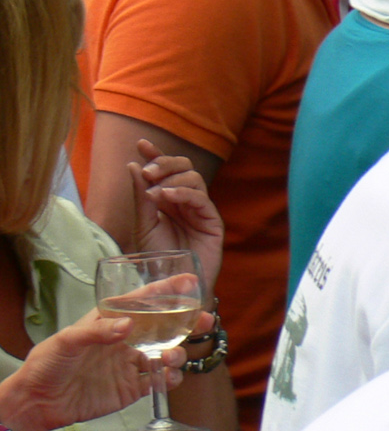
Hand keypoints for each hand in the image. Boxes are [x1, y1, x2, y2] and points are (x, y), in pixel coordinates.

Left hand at [0, 307, 198, 430]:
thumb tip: (129, 326)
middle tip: (204, 320)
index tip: (188, 282)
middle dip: (186, 322)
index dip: (165, 291)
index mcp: (109, 322)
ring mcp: (129, 365)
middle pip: (163, 327)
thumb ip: (97, 332)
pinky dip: (170, 378)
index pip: (141, 301)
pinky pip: (160, 381)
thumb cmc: (46, 364)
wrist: (39, 403)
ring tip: (172, 357)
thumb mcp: (66, 341)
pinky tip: (169, 377)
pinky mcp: (132, 389)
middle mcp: (124, 341)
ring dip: (177, 353)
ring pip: (166, 354)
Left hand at [129, 138, 223, 296]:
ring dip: (172, 180)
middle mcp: (185, 201)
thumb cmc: (158, 259)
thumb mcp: (142, 225)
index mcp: (168, 199)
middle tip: (148, 172)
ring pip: (194, 178)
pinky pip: (201, 198)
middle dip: (165, 163)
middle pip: (184, 166)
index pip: (166, 170)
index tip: (141, 144)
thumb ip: (140, 197)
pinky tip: (167, 197)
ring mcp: (200, 210)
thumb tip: (134, 165)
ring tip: (156, 193)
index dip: (156, 154)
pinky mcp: (212, 221)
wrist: (172, 285)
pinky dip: (183, 193)